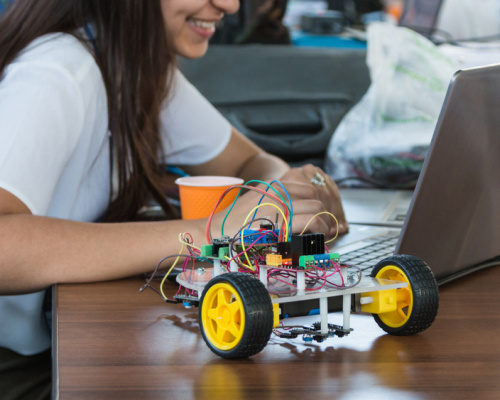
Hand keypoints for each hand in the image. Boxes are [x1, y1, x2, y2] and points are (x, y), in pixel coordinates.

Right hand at [208, 164, 347, 241]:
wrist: (216, 233)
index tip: (323, 213)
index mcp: (274, 186)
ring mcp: (279, 207)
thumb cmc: (235, 223)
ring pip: (317, 209)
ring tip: (325, 234)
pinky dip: (319, 232)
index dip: (320, 202)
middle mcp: (278, 192)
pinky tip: (318, 239)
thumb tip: (301, 208)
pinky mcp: (280, 224)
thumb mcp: (257, 202)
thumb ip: (278, 200)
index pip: (309, 187)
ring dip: (325, 223)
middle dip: (326, 212)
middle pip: (316, 197)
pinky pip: (311, 224)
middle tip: (328, 226)